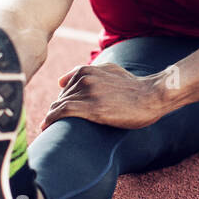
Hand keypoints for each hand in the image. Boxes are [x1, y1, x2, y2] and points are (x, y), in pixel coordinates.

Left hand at [41, 63, 167, 130]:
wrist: (152, 96)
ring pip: (59, 104)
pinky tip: (46, 127)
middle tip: (50, 125)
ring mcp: (89, 92)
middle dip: (55, 110)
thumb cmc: (134, 87)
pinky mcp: (93, 108)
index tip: (56, 114)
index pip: (64, 87)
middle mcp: (85, 78)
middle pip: (61, 97)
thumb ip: (87, 71)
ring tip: (46, 129)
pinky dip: (51, 119)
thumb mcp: (110, 70)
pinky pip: (63, 112)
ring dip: (51, 117)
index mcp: (88, 70)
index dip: (60, 102)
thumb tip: (61, 80)